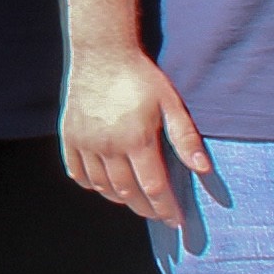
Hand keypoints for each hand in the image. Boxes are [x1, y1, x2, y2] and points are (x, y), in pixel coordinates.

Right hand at [61, 46, 207, 226]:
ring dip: (121, 200)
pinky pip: (78, 173)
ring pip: (103, 187)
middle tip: (159, 215)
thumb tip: (203, 169)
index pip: (154, 187)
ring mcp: (86, 143)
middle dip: (146, 209)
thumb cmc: (141, 77)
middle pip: (128, 192)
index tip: (176, 220)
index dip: (166, 208)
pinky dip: (93, 185)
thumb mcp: (171, 103)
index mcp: (137, 140)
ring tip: (137, 202)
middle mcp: (108, 146)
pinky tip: (105, 186)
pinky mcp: (70, 137)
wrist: (102, 54)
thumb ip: (185, 138)